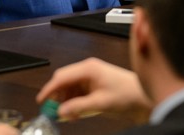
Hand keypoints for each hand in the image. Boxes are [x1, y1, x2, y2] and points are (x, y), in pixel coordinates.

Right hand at [35, 57, 151, 122]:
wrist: (142, 97)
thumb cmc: (126, 94)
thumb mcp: (100, 103)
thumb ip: (78, 107)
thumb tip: (60, 111)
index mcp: (88, 68)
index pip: (62, 76)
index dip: (49, 89)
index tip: (41, 101)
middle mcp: (87, 70)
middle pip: (63, 81)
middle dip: (56, 97)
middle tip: (52, 112)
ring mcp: (90, 77)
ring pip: (69, 88)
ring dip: (65, 101)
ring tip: (67, 116)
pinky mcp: (93, 85)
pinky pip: (76, 92)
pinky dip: (73, 102)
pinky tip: (75, 114)